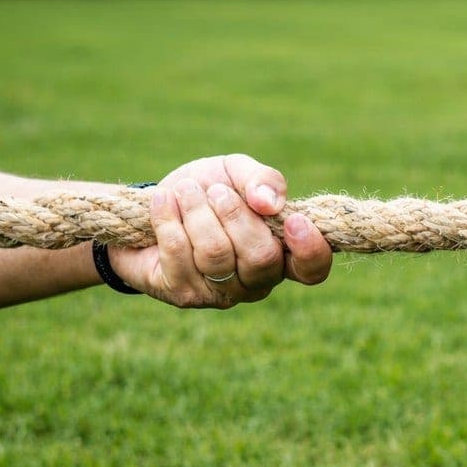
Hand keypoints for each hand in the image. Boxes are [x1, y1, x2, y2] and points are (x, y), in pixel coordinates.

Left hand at [109, 154, 331, 308]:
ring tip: (185, 191)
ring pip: (217, 255)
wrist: (155, 206)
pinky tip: (163, 201)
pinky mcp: (184, 294)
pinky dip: (168, 219)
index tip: (292, 220)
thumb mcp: (236, 173)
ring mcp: (222, 293)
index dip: (309, 250)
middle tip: (213, 191)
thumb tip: (269, 203)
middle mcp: (258, 281)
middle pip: (261, 258)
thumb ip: (262, 179)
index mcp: (282, 253)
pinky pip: (179, 255)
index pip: (312, 269)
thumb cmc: (206, 191)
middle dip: (234, 215)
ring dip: (197, 213)